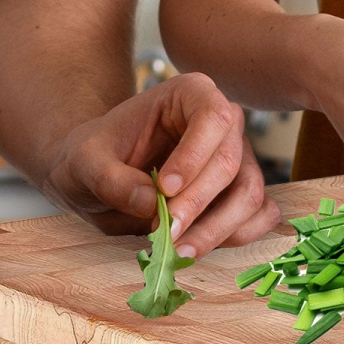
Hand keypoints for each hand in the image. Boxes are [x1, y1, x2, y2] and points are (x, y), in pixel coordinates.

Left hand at [37, 72, 280, 256]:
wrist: (99, 175)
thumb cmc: (95, 157)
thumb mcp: (84, 163)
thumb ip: (110, 180)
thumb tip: (150, 203)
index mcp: (190, 94)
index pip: (212, 117)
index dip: (194, 156)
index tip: (164, 189)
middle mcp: (223, 122)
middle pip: (231, 162)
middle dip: (199, 203)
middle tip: (165, 232)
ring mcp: (237, 157)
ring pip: (250, 193)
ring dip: (218, 228)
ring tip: (179, 250)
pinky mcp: (240, 191)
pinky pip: (259, 215)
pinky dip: (236, 236)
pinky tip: (197, 246)